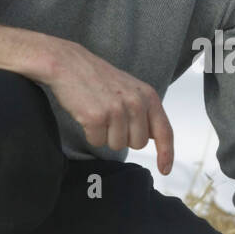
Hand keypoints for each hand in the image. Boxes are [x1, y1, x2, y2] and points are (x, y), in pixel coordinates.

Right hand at [45, 40, 173, 173]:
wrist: (68, 64)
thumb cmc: (98, 78)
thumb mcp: (131, 89)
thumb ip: (145, 111)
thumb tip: (156, 137)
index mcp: (148, 96)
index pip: (164, 131)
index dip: (166, 153)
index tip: (164, 169)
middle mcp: (136, 103)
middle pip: (138, 144)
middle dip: (124, 137)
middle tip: (111, 117)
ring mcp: (116, 110)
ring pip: (116, 145)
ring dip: (105, 135)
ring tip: (98, 113)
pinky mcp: (96, 117)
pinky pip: (97, 142)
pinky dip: (90, 134)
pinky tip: (87, 115)